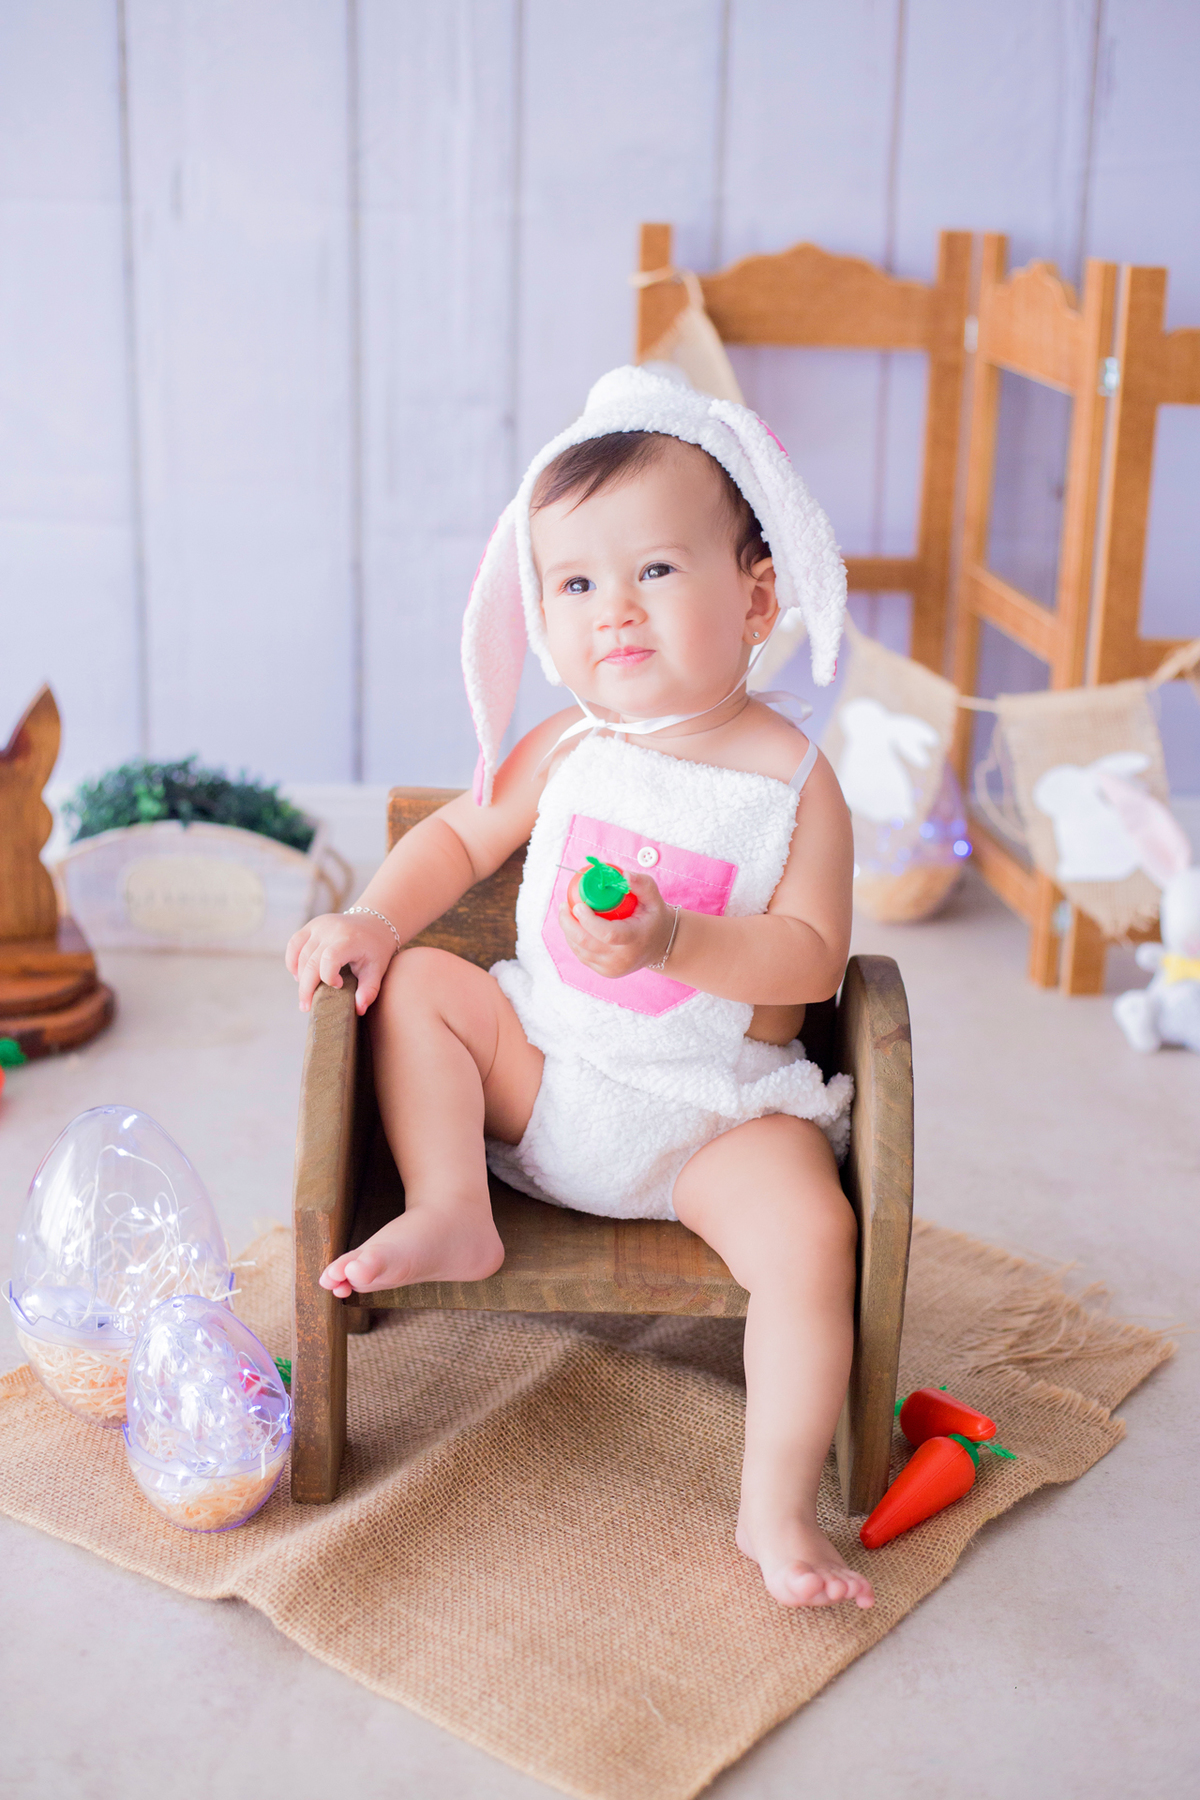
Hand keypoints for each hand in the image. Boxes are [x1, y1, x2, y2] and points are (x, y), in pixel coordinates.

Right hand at [285, 911, 398, 1013]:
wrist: (373, 923)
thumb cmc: (375, 950)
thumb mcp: (377, 969)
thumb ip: (369, 990)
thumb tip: (359, 1010)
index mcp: (349, 940)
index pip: (329, 959)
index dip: (328, 977)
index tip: (339, 985)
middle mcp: (332, 930)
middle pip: (310, 961)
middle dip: (306, 987)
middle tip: (306, 1007)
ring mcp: (320, 926)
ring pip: (300, 955)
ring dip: (300, 976)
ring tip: (306, 993)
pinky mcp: (312, 925)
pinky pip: (294, 943)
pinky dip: (292, 961)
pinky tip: (298, 976)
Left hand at [558, 869, 676, 978]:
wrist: (660, 945)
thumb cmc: (653, 917)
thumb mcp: (653, 898)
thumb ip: (641, 884)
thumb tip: (624, 875)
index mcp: (635, 939)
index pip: (607, 933)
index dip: (588, 920)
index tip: (578, 905)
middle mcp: (623, 958)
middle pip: (586, 942)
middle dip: (568, 923)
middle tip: (564, 906)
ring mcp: (613, 968)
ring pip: (580, 949)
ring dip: (568, 931)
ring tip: (567, 913)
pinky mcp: (605, 972)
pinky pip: (582, 956)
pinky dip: (574, 941)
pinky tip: (574, 927)